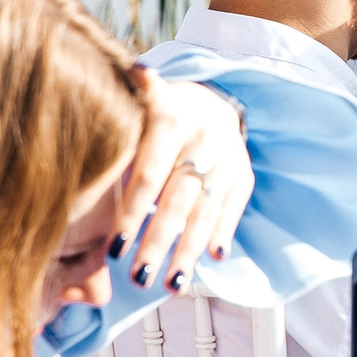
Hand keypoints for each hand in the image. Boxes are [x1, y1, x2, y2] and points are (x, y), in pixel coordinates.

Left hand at [112, 75, 255, 294]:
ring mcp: (228, 161)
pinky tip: (211, 259)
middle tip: (137, 277)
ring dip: (188, 252)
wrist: (212, 103)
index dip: (131, 213)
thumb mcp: (144, 100)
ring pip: (205, 213)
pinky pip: (232, 210)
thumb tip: (136, 71)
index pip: (150, 175)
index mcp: (172, 121)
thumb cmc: (156, 113)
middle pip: (178, 201)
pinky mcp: (243, 178)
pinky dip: (222, 235)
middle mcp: (205, 142)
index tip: (113, 250)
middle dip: (158, 243)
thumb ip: (136, 97)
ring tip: (171, 285)